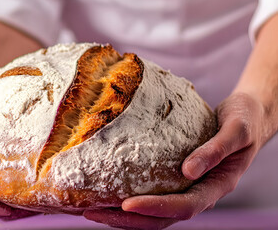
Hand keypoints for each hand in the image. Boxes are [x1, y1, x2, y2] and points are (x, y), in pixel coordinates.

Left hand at [83, 93, 273, 228]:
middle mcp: (198, 193)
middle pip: (161, 218)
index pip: (184, 207)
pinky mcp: (174, 180)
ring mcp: (185, 189)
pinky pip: (149, 193)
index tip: (126, 204)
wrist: (248, 117)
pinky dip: (126, 196)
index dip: (155, 208)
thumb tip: (188, 170)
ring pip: (152, 212)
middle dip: (126, 220)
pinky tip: (103, 190)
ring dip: (121, 214)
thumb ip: (216, 150)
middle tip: (91, 213)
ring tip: (88, 208)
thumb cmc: (244, 121)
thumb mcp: (236, 130)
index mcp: (216, 187)